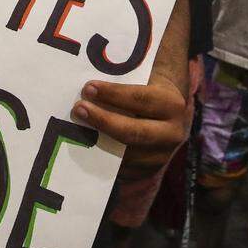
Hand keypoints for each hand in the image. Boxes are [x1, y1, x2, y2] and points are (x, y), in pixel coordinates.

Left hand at [73, 74, 187, 178]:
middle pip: (133, 131)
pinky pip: (122, 169)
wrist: (170, 114)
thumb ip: (126, 76)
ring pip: (126, 154)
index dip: (113, 94)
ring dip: (98, 142)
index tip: (89, 88)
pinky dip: (102, 158)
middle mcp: (171, 133)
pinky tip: (85, 145)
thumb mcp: (148, 78)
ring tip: (76, 127)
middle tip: (79, 108)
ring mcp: (161, 157)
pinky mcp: (148, 172)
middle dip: (103, 120)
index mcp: (171, 105)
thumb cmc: (150, 89)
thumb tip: (93, 75)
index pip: (140, 99)